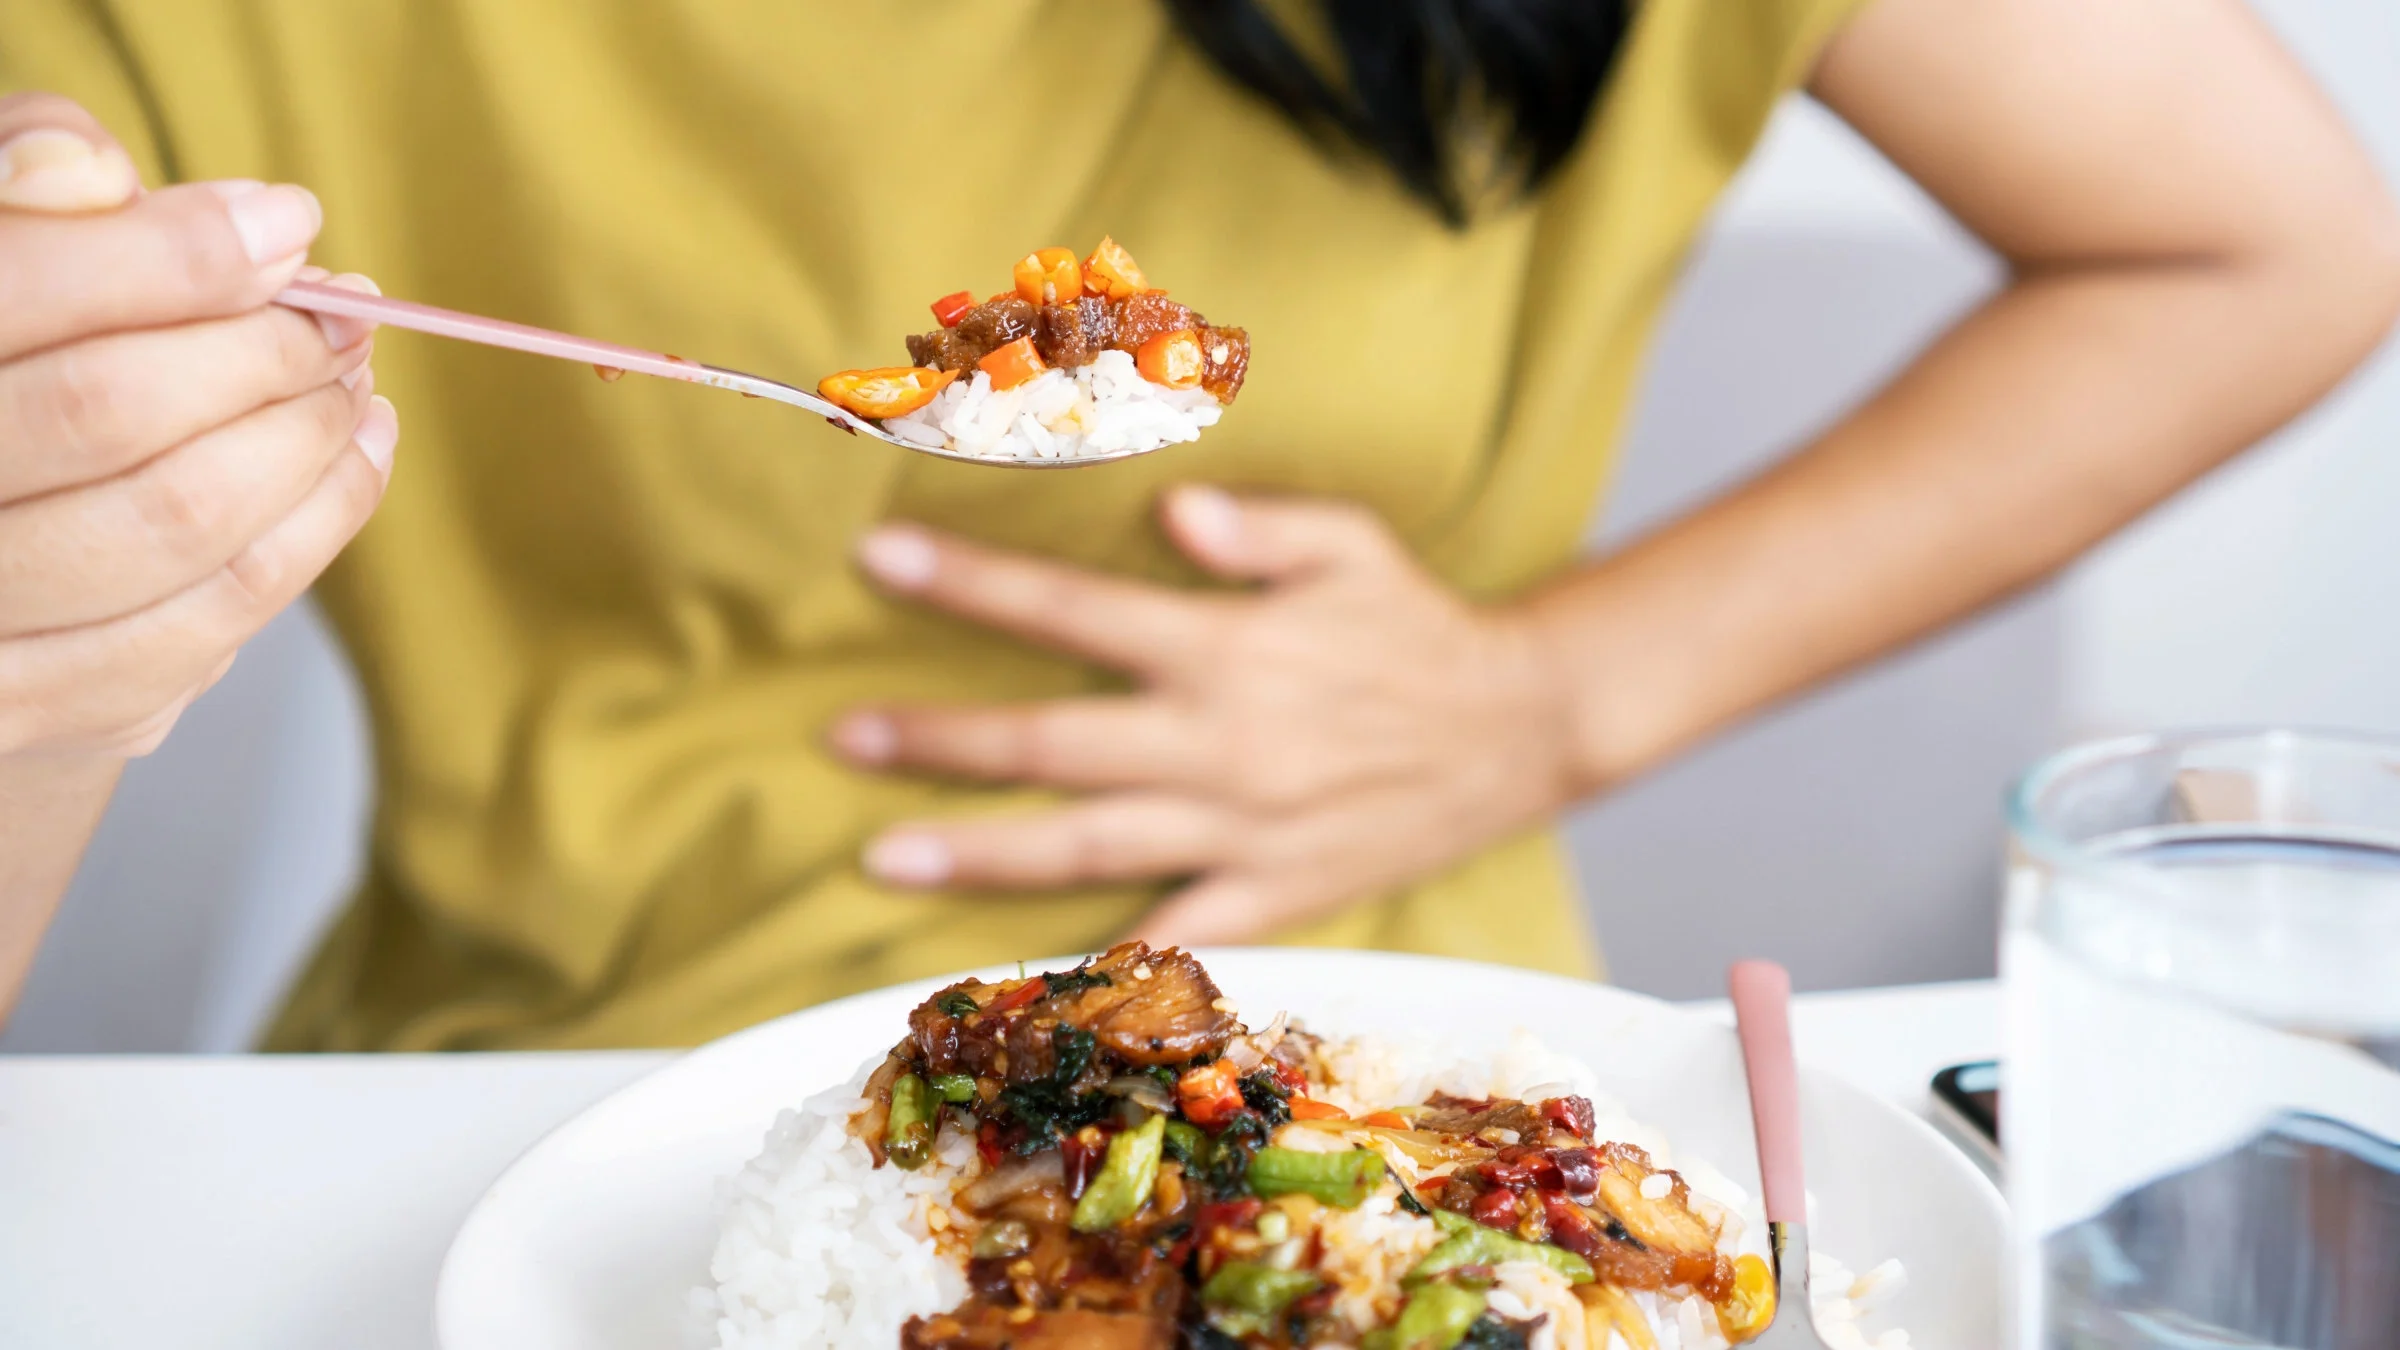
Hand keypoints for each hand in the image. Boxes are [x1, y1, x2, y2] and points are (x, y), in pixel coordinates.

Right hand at [0, 93, 396, 763]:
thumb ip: (17, 187)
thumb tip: (101, 174)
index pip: (20, 290)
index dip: (172, 252)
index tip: (291, 224)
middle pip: (109, 408)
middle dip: (260, 349)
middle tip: (342, 311)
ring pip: (180, 523)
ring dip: (306, 441)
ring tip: (355, 381)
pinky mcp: (27, 709)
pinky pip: (210, 625)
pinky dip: (313, 529)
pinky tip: (354, 460)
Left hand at [829, 486, 1586, 946]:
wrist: (1519, 732)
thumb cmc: (1417, 626)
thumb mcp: (1352, 544)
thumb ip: (1258, 526)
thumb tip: (1169, 511)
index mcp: (1226, 649)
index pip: (1073, 611)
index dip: (972, 583)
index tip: (880, 559)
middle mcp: (1219, 744)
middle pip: (1053, 744)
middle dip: (939, 740)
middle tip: (841, 737)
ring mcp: (1240, 831)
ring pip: (1087, 847)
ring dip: (979, 852)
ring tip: (881, 855)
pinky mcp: (1272, 897)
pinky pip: (1171, 935)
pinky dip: (1097, 959)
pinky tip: (1018, 969)